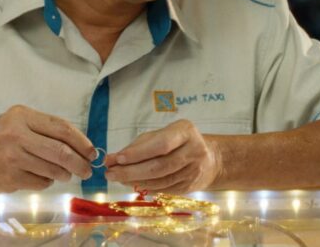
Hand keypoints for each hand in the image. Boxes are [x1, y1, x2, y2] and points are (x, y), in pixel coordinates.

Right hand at [0, 105, 94, 191]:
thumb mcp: (16, 123)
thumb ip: (44, 130)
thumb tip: (80, 145)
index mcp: (22, 116)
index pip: (62, 128)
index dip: (82, 142)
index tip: (91, 152)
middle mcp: (17, 134)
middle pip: (61, 151)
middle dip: (80, 163)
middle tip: (86, 170)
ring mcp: (12, 157)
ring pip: (53, 169)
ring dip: (64, 174)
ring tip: (63, 174)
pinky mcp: (9, 178)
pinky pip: (40, 183)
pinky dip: (46, 182)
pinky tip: (40, 177)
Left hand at [104, 119, 221, 193]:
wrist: (209, 158)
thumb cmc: (178, 142)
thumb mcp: (162, 134)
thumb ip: (139, 145)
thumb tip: (112, 159)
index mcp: (186, 131)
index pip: (160, 144)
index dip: (138, 153)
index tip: (117, 158)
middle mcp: (193, 151)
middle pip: (159, 166)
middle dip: (131, 171)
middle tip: (110, 173)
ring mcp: (193, 171)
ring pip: (160, 180)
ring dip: (135, 181)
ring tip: (117, 178)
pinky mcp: (190, 186)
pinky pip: (163, 189)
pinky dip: (145, 187)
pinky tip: (133, 183)